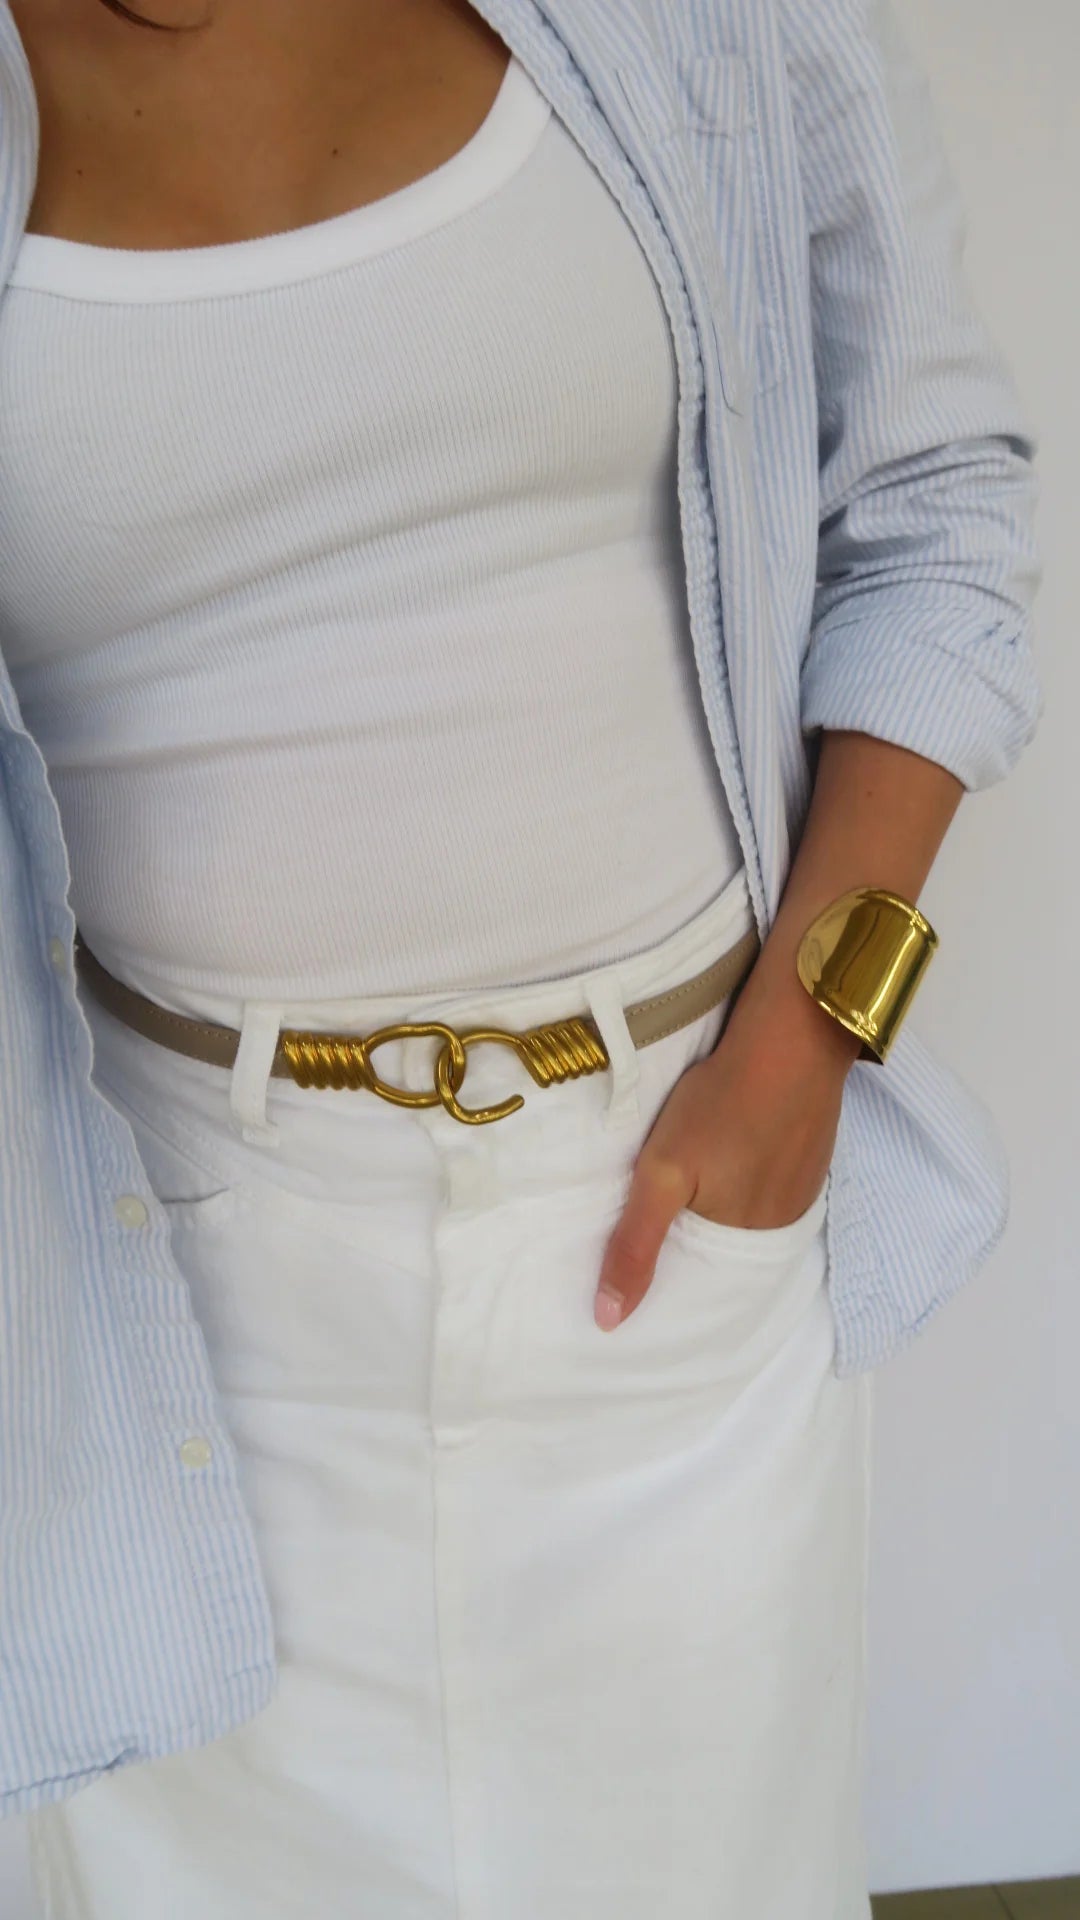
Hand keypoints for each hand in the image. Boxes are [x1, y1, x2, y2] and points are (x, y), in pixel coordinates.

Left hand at [592, 983, 857, 1329]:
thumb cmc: (720, 1105)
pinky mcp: (810, 1157)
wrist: (791, 1038)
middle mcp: (781, 1227)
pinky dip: (748, 1181)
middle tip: (662, 1210)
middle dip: (695, 1240)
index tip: (638, 1261)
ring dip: (723, 1208)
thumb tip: (608, 1321)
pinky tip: (730, 1156)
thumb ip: (635, 1245)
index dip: (670, 1272)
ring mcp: (801, 1190)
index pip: (701, 1279)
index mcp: (745, 1241)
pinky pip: (772, 1187)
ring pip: (750, 1215)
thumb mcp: (662, 1174)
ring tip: (694, 1184)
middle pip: (727, 1247)